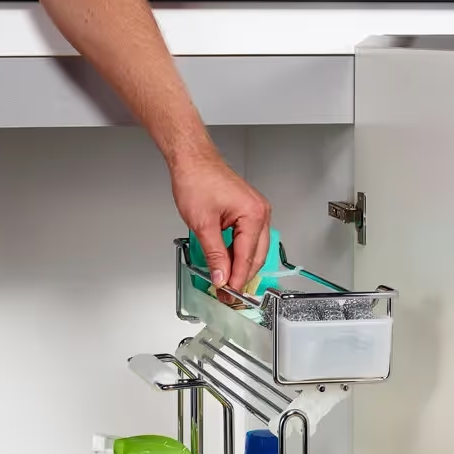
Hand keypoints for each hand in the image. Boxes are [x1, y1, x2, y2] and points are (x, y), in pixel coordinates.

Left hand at [170, 143, 270, 292]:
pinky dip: (238, 253)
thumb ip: (214, 255)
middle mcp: (260, 213)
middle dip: (241, 276)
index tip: (227, 294)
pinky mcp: (248, 211)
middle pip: (256, 257)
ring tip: (226, 281)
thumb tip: (221, 276)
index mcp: (253, 215)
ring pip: (253, 250)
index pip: (247, 258)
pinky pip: (248, 239)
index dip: (236, 280)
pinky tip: (228, 262)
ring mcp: (256, 212)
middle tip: (227, 293)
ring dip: (240, 266)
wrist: (192, 160)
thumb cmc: (197, 179)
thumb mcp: (203, 224)